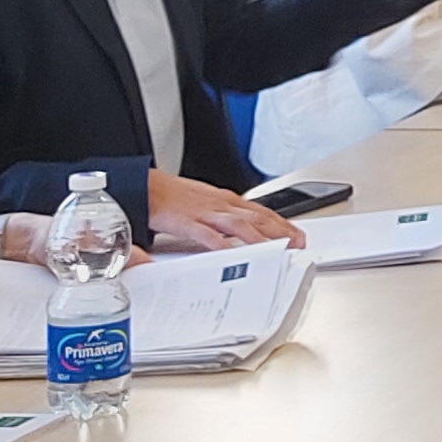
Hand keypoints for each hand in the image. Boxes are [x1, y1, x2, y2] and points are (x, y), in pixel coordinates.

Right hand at [145, 170, 296, 251]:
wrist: (143, 185)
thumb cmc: (173, 196)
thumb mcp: (206, 203)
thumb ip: (223, 217)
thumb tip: (240, 233)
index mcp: (226, 200)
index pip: (261, 212)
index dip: (282, 223)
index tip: (298, 234)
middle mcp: (221, 205)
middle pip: (257, 218)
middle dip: (281, 231)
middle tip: (298, 244)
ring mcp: (205, 213)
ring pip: (239, 225)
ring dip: (261, 238)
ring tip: (276, 250)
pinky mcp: (186, 222)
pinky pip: (207, 235)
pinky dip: (221, 245)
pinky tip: (232, 255)